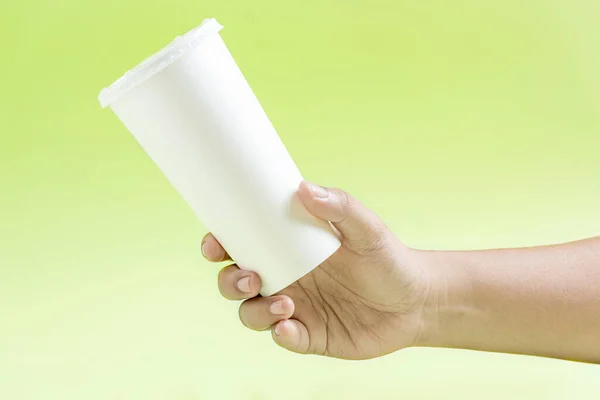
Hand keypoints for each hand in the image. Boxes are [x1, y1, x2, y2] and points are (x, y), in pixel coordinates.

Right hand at [201, 181, 433, 359]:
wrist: (416, 302)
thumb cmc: (388, 258)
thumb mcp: (367, 228)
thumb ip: (339, 206)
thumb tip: (304, 188)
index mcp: (289, 248)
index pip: (243, 244)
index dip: (220, 244)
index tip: (215, 243)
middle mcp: (285, 278)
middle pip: (236, 281)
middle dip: (230, 281)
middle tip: (251, 277)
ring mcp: (295, 308)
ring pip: (251, 313)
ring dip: (256, 311)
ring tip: (286, 303)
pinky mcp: (309, 336)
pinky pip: (282, 338)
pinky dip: (280, 334)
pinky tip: (290, 327)